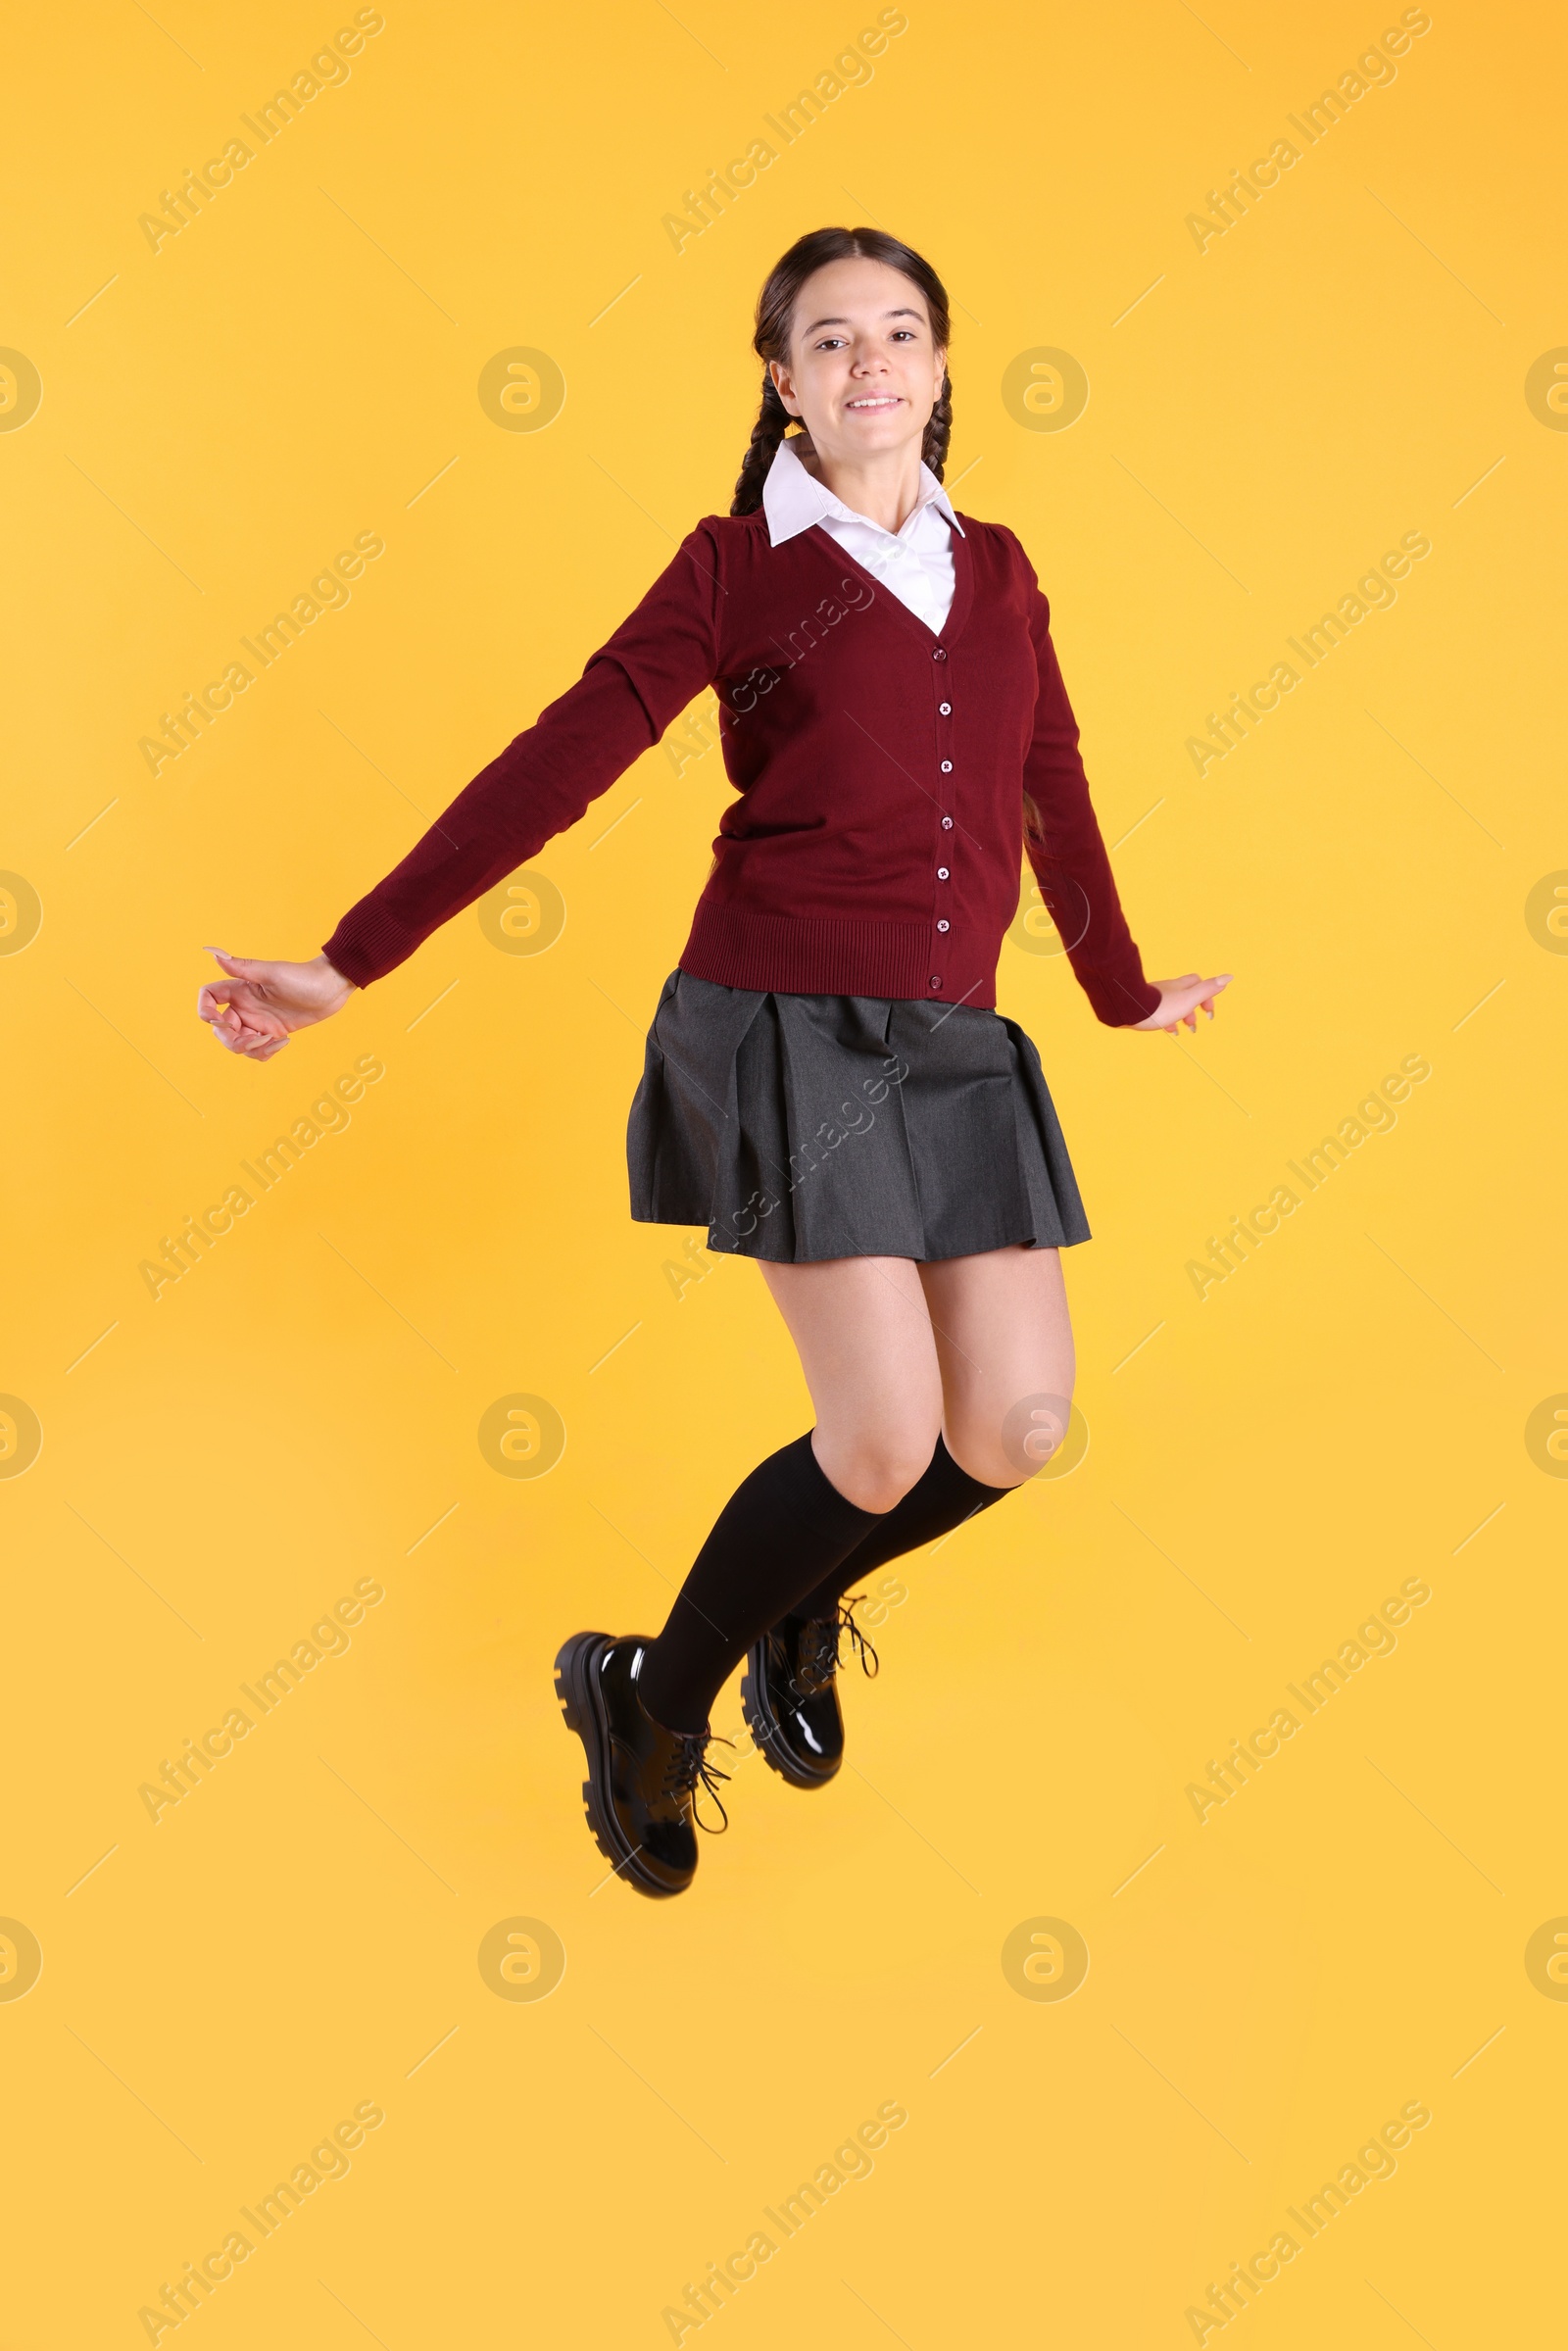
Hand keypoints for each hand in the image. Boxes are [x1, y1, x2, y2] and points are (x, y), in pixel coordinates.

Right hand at [197, 949, 354, 1059]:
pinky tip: (285, 1041)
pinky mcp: (273, 1032)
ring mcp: (258, 1020)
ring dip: (252, 1048)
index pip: (208, 998)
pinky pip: (258, 1050)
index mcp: (239, 989)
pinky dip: (266, 1052)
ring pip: (239, 1044)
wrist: (331, 988)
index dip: (205, 1011)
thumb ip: (241, 967)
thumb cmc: (303, 976)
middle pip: (221, 1030)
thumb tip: (212, 953)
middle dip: (233, 1041)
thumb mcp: (271, 973)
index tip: (221, 1021)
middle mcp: (245, 1006)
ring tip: (275, 1041)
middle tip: (257, 1040)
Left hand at [1131, 972, 1231, 1034]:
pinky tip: (1166, 1030)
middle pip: (1186, 994)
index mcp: (1180, 986)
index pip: (1199, 983)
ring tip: (1182, 1030)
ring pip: (1172, 1005)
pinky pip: (1158, 1012)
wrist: (1129, 1010)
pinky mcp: (1144, 1007)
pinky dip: (1167, 1021)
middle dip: (1194, 1009)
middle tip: (1194, 1026)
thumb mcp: (1189, 999)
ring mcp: (1155, 997)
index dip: (1208, 996)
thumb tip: (1229, 977)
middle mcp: (1168, 989)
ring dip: (1180, 1017)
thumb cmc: (1160, 1006)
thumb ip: (1208, 989)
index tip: (1209, 1013)